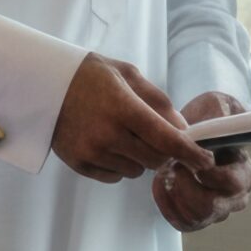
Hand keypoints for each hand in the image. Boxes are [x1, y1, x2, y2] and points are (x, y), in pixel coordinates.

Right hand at [52, 53, 201, 183]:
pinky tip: (110, 144)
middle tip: (157, 135)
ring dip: (141, 157)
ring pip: (137, 170)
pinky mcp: (79, 164)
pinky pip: (116, 176)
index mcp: (123, 108)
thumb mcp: (128, 75)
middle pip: (155, 160)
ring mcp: (91, 152)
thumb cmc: (91, 75)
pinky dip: (121, 165)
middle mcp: (107, 134)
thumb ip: (159, 102)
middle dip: (164, 151)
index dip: (190, 153)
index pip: (167, 140)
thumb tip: (183, 129)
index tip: (206, 160)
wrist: (43, 85)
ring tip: (125, 134)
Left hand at [154, 91, 250, 234]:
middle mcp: (235, 197)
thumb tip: (218, 121)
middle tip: (173, 165)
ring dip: (173, 193)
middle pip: (210, 206)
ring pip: (193, 216)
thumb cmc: (207, 119)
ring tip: (165, 170)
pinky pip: (180, 221)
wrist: (192, 132)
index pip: (231, 183)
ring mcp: (217, 211)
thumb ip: (219, 114)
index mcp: (245, 172)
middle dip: (185, 186)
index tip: (189, 157)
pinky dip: (166, 204)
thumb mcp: (215, 106)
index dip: (207, 173)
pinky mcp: (197, 218)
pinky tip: (161, 182)